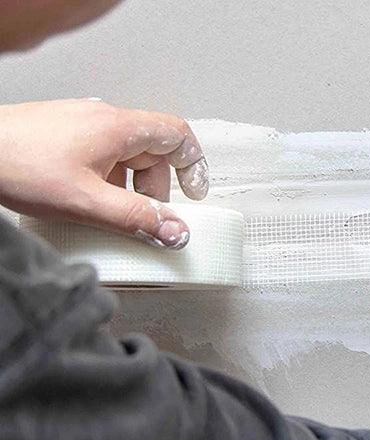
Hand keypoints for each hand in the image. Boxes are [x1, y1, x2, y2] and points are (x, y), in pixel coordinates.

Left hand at [0, 99, 209, 248]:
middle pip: (151, 151)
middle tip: (143, 217)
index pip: (177, 135)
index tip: (193, 193)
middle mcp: (102, 119)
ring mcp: (80, 123)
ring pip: (123, 155)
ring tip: (106, 210)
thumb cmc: (17, 164)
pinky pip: (99, 155)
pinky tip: (82, 199)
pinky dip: (103, 179)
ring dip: (127, 186)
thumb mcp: (86, 202)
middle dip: (154, 188)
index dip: (193, 165)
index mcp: (118, 128)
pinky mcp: (61, 133)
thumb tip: (175, 231)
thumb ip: (136, 219)